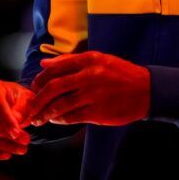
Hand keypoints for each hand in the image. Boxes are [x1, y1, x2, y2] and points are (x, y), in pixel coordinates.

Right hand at [0, 79, 34, 159]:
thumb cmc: (20, 98)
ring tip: (21, 149)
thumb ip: (20, 110)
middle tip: (26, 142)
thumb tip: (13, 126)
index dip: (7, 121)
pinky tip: (7, 155)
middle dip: (7, 136)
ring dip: (2, 146)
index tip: (18, 134)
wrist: (13, 101)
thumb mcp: (26, 99)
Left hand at [29, 50, 149, 126]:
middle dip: (37, 100)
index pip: (55, 68)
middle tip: (31, 108)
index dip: (40, 79)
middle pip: (53, 87)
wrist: (147, 90)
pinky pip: (71, 117)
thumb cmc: (121, 74)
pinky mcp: (97, 112)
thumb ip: (70, 61)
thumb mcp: (99, 59)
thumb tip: (44, 64)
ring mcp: (93, 95)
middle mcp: (89, 76)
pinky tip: (57, 120)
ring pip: (59, 105)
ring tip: (40, 118)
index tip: (34, 88)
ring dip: (46, 113)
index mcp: (89, 60)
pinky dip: (60, 119)